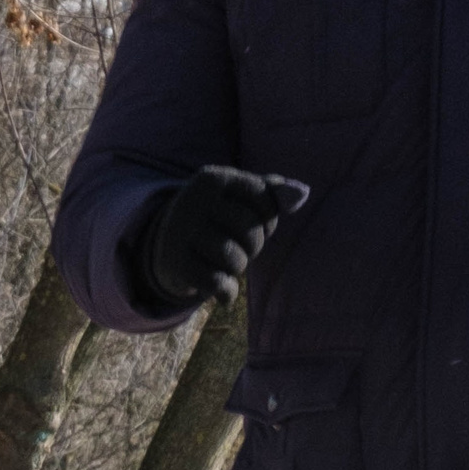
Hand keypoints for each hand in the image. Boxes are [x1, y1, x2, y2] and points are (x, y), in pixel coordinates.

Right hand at [139, 166, 308, 307]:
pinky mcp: (174, 265)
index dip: (269, 219)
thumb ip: (274, 192)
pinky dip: (227, 292)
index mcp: (212, 178)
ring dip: (238, 267)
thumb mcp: (241, 197)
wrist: (166, 245)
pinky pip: (216, 283)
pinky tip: (223, 289)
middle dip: (254, 245)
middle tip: (239, 246)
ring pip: (234, 259)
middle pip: (249, 230)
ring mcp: (179, 233)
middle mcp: (192, 201)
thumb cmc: (218, 217)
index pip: (264, 200)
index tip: (254, 223)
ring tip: (227, 262)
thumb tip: (302, 194)